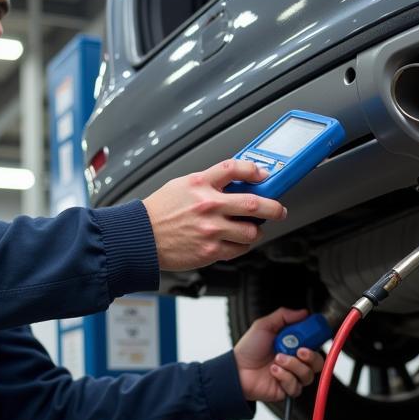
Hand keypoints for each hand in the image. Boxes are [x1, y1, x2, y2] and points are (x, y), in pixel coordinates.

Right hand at [142, 159, 286, 270]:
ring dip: (256, 231)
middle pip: (255, 204)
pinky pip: (239, 249)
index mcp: (200, 184)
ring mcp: (211, 230)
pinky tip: (237, 241)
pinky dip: (242, 246)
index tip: (264, 176)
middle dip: (274, 208)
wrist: (140, 237)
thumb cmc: (159, 212)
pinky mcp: (210, 250)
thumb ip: (208, 183)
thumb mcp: (181, 186)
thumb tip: (234, 184)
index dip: (255, 170)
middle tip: (278, 210)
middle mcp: (208, 206)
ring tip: (252, 229)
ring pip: (251, 231)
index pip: (234, 169)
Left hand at [234, 308, 324, 402]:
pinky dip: (284, 376)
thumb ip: (284, 316)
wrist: (237, 369)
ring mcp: (292, 376)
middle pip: (318, 362)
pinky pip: (295, 386)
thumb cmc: (248, 349)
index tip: (313, 335)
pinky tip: (273, 371)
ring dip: (293, 365)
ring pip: (308, 374)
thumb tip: (303, 312)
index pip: (315, 343)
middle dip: (311, 356)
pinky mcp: (287, 389)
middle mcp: (295, 361)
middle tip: (299, 350)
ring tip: (277, 359)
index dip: (317, 339)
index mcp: (294, 345)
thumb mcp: (264, 326)